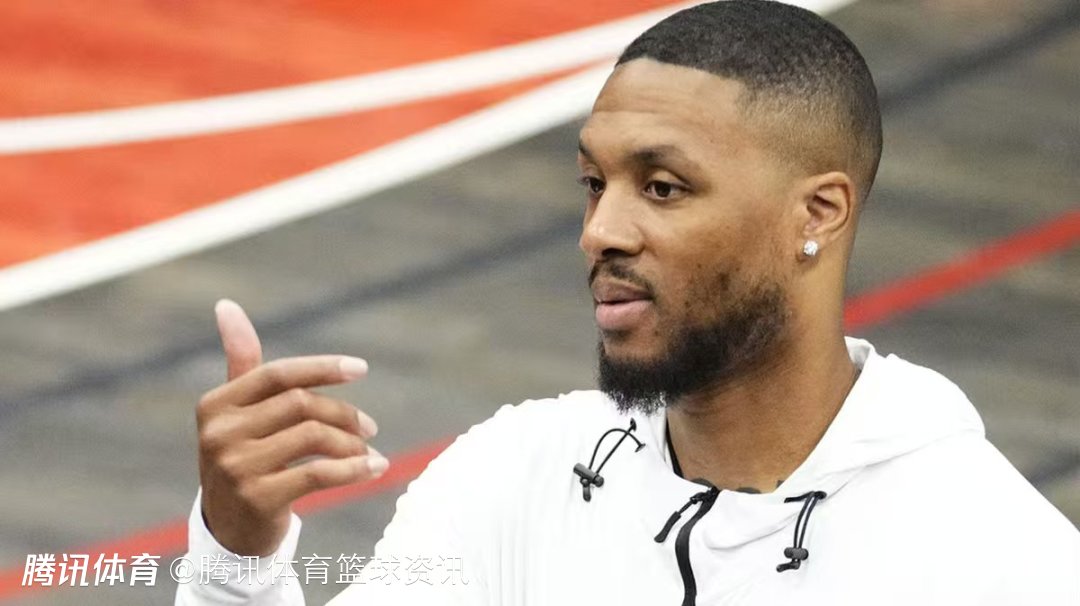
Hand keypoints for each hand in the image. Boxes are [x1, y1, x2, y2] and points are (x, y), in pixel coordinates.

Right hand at [196, 299, 388, 555]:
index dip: (322, 367)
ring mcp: (236, 468)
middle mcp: (219, 434)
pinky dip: (354, 469)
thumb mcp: (238, 412)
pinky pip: (319, 474)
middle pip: (301, 404)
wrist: (230, 532)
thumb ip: (242, 361)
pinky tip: (376, 467)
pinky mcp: (257, 499)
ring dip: (351, 444)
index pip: (277, 374)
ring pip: (313, 437)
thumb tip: (227, 305)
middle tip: (369, 427)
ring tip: (368, 451)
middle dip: (343, 413)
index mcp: (216, 405)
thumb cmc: (244, 458)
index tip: (361, 369)